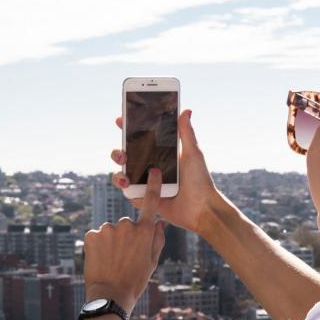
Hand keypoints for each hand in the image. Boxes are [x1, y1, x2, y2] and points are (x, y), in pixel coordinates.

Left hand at [84, 169, 166, 313]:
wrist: (110, 295)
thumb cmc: (135, 280)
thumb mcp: (152, 261)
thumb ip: (157, 239)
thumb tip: (159, 222)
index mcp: (144, 231)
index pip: (150, 204)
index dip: (152, 186)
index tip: (153, 171)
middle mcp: (126, 225)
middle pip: (126, 225)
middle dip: (125, 236)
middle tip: (123, 257)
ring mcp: (107, 229)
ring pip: (110, 232)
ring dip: (110, 242)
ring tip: (111, 261)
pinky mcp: (91, 235)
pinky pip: (96, 236)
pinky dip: (97, 246)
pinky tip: (100, 260)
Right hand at [111, 110, 220, 235]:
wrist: (202, 209)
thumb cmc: (200, 181)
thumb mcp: (193, 154)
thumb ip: (186, 133)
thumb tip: (186, 110)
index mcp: (160, 154)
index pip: (140, 139)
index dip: (128, 129)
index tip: (120, 120)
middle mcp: (150, 167)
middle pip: (125, 156)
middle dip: (117, 152)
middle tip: (122, 154)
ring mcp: (145, 183)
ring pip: (122, 175)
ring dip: (118, 174)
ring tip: (126, 177)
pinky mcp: (144, 199)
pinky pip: (129, 195)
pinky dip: (127, 191)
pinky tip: (131, 189)